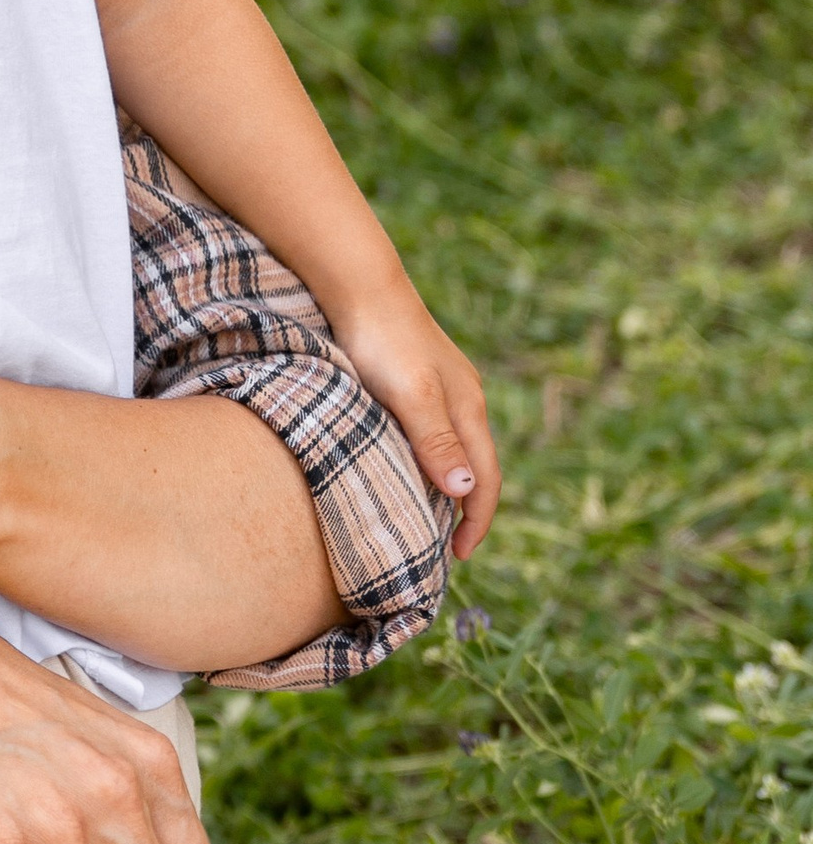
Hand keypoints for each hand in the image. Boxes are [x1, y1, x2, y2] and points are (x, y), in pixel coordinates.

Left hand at [328, 277, 498, 560]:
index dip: (477, 522)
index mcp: (467, 408)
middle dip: (465, 512)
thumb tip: (467, 494)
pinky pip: (430, 434)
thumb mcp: (411, 396)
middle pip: (473, 469)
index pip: (484, 480)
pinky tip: (401, 471)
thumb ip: (436, 442)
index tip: (457, 558)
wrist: (359, 285)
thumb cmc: (382, 340)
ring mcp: (440, 389)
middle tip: (441, 551)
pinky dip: (425, 463)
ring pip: (451, 452)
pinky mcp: (415, 381)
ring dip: (444, 488)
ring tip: (422, 521)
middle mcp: (462, 400)